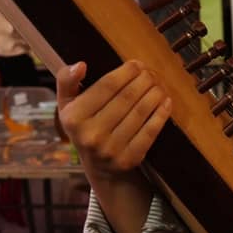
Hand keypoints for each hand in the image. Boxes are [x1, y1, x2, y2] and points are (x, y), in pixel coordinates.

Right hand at [56, 60, 172, 185]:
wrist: (99, 168)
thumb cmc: (84, 127)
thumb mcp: (66, 105)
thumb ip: (66, 81)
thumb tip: (81, 65)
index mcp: (74, 117)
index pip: (107, 86)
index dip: (127, 72)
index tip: (137, 64)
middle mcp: (91, 134)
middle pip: (126, 97)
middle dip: (144, 80)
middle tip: (151, 73)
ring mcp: (111, 149)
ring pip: (140, 112)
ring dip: (155, 93)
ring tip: (159, 84)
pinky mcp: (130, 159)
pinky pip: (150, 131)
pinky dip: (161, 114)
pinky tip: (166, 102)